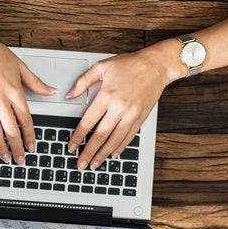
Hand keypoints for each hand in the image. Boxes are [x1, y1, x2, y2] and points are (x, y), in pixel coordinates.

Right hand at [0, 33, 54, 164]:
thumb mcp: (21, 67)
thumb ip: (36, 83)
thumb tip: (51, 91)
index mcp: (15, 92)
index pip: (25, 120)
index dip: (29, 135)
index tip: (31, 146)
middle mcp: (0, 100)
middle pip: (11, 130)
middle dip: (17, 147)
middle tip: (20, 159)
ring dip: (0, 146)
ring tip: (3, 157)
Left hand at [67, 44, 177, 169]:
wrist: (157, 65)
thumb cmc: (130, 64)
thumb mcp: (102, 66)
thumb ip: (83, 81)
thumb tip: (69, 95)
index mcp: (107, 95)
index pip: (88, 121)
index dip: (78, 136)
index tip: (71, 146)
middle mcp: (120, 107)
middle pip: (101, 135)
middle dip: (89, 152)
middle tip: (80, 164)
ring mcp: (132, 114)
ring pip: (115, 140)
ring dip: (103, 154)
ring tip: (94, 164)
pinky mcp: (141, 117)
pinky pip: (129, 136)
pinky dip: (120, 147)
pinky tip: (112, 154)